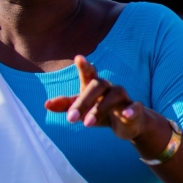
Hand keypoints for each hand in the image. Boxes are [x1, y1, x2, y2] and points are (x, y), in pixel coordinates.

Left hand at [45, 56, 159, 144]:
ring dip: (100, 108)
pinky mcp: (136, 110)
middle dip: (84, 100)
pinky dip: (131, 110)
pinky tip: (125, 115)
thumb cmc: (102, 112)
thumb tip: (46, 104)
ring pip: (115, 95)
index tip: (78, 58)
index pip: (90, 73)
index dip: (85, 66)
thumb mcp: (83, 109)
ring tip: (87, 124)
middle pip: (98, 85)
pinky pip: (136, 106)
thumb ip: (66, 105)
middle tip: (70, 119)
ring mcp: (124, 98)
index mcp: (95, 86)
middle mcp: (110, 88)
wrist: (130, 124)